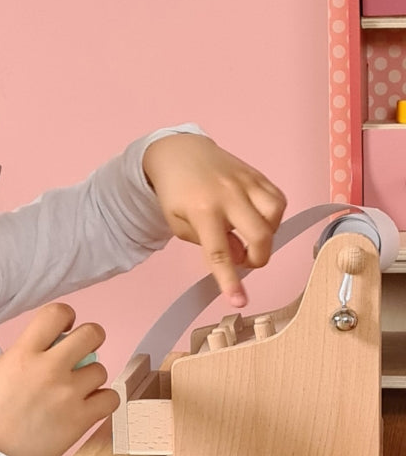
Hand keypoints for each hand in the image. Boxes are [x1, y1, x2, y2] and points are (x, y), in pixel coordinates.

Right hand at [0, 302, 118, 455]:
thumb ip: (11, 356)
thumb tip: (34, 349)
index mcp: (24, 353)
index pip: (56, 314)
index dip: (66, 316)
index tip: (65, 328)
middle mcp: (50, 369)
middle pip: (92, 334)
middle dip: (91, 337)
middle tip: (83, 350)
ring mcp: (69, 394)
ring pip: (101, 369)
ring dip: (90, 377)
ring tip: (75, 390)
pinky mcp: (81, 418)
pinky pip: (111, 398)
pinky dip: (103, 400)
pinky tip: (88, 405)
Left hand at [142, 133, 286, 306]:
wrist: (178, 152)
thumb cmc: (176, 193)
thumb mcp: (179, 225)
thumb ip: (208, 245)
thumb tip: (238, 257)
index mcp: (203, 211)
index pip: (220, 254)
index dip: (230, 281)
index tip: (239, 302)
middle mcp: (228, 195)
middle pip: (260, 236)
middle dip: (257, 258)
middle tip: (244, 259)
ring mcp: (246, 183)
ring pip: (275, 216)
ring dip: (267, 235)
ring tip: (249, 235)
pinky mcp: (257, 175)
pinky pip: (278, 200)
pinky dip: (273, 216)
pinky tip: (257, 219)